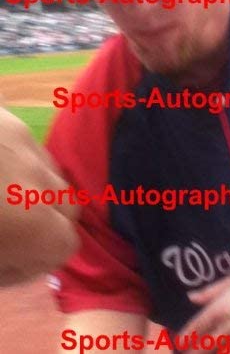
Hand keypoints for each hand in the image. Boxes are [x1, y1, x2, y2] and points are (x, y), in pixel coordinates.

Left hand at [0, 107, 78, 284]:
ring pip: (52, 173)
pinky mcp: (9, 119)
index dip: (40, 256)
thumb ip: (15, 265)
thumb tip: (37, 256)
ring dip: (35, 187)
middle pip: (69, 205)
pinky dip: (18, 161)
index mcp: (32, 223)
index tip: (12, 257)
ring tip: (1, 190)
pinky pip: (30, 148)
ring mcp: (25, 142)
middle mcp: (40, 178)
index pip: (68, 243)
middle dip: (48, 218)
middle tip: (11, 226)